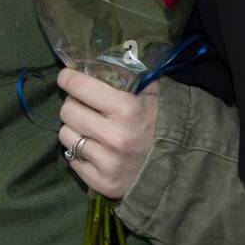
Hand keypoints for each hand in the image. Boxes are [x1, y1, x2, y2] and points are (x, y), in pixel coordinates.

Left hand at [57, 67, 159, 198]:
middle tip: (84, 106)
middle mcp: (115, 136)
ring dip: (75, 129)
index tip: (66, 77)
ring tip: (91, 130)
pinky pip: (72, 160)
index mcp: (127, 109)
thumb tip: (97, 61)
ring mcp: (108, 162)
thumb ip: (129, 76)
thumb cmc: (160, 123)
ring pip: (66, 135)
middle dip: (74, 104)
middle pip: (67, 110)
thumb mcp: (150, 94)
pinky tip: (96, 150)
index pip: (79, 87)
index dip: (68, 79)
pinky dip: (79, 154)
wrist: (178, 165)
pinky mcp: (103, 183)